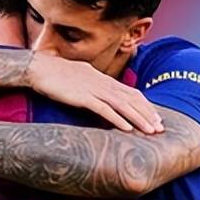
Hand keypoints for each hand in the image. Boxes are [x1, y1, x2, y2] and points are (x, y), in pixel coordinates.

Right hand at [25, 53, 162, 132]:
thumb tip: (101, 97)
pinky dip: (117, 119)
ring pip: (123, 105)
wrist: (39, 68)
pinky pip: (104, 110)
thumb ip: (93, 86)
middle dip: (148, 114)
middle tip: (160, 127)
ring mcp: (93, 89)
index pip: (130, 92)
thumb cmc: (56, 75)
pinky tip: (127, 129)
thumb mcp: (80, 78)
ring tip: (150, 131)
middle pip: (132, 99)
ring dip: (138, 119)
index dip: (144, 105)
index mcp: (103, 79)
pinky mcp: (83, 97)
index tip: (154, 117)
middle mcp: (102, 83)